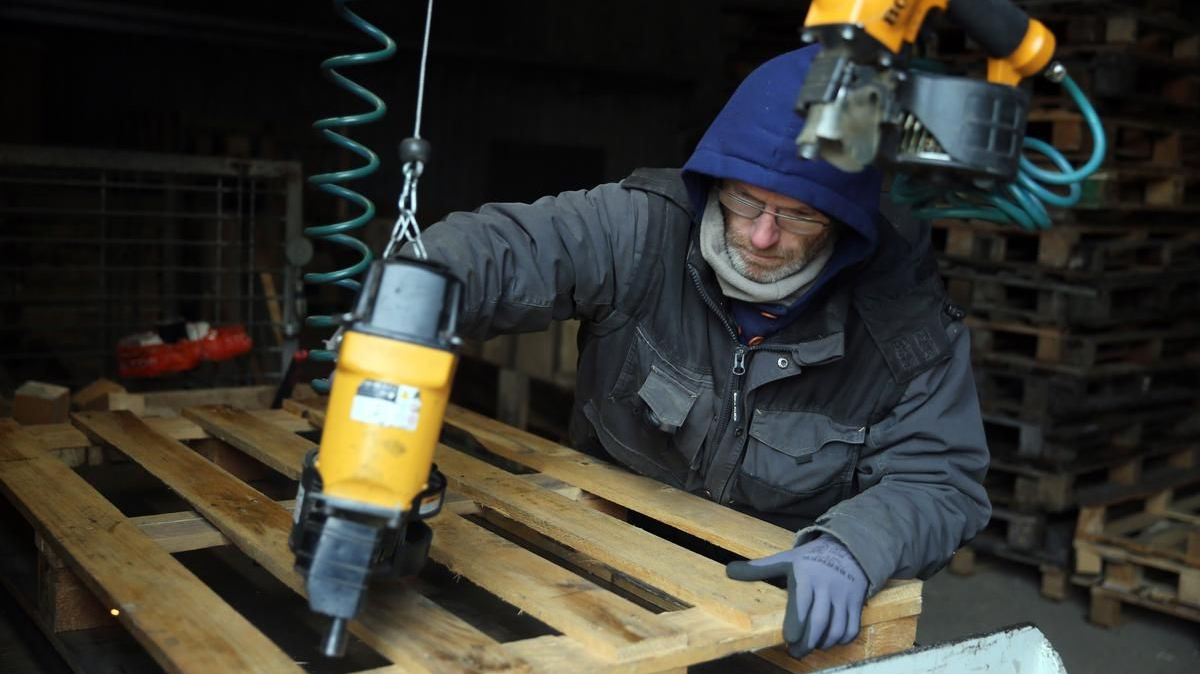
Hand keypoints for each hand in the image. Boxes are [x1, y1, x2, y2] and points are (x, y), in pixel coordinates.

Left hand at [726, 535, 867, 658]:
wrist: (848, 549)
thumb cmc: (810, 559)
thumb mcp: (785, 560)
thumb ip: (758, 569)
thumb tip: (728, 570)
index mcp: (806, 576)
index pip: (802, 601)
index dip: (796, 622)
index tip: (789, 637)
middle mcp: (826, 587)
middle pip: (819, 621)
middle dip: (807, 641)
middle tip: (795, 652)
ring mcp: (843, 596)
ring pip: (836, 628)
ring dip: (823, 642)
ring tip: (810, 647)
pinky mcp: (856, 603)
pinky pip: (851, 628)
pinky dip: (840, 639)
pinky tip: (829, 641)